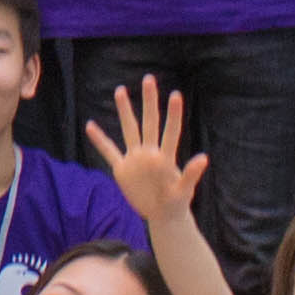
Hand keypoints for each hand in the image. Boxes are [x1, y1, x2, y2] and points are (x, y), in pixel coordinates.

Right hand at [89, 79, 205, 230]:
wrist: (163, 215)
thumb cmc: (177, 203)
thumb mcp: (184, 190)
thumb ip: (191, 174)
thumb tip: (204, 158)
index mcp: (164, 157)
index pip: (170, 131)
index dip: (173, 114)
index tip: (175, 94)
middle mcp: (149, 152)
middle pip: (149, 122)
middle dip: (149, 101)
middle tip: (149, 79)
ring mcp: (135, 158)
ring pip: (129, 129)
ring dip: (125, 111)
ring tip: (120, 90)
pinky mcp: (122, 169)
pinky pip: (108, 151)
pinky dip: (99, 139)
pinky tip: (90, 125)